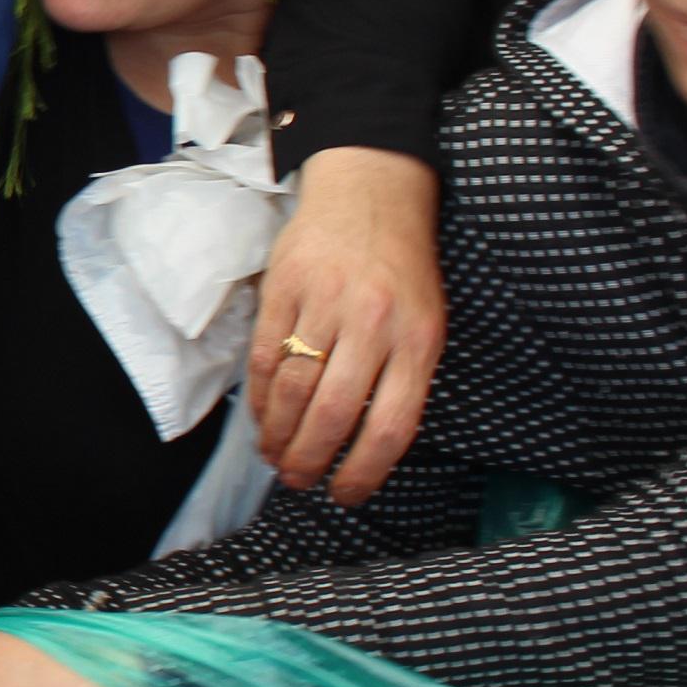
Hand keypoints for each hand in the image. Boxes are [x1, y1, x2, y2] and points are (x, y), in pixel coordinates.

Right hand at [251, 146, 447, 504]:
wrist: (371, 192)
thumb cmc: (402, 269)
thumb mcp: (426, 322)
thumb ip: (403, 378)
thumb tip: (367, 447)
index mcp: (418, 340)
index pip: (391, 425)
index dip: (364, 472)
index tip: (345, 494)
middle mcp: (374, 324)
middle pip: (334, 413)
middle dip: (311, 459)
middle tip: (299, 480)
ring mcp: (326, 304)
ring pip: (295, 389)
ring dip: (279, 435)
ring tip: (275, 457)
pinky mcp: (285, 287)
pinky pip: (266, 357)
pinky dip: (261, 398)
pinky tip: (262, 418)